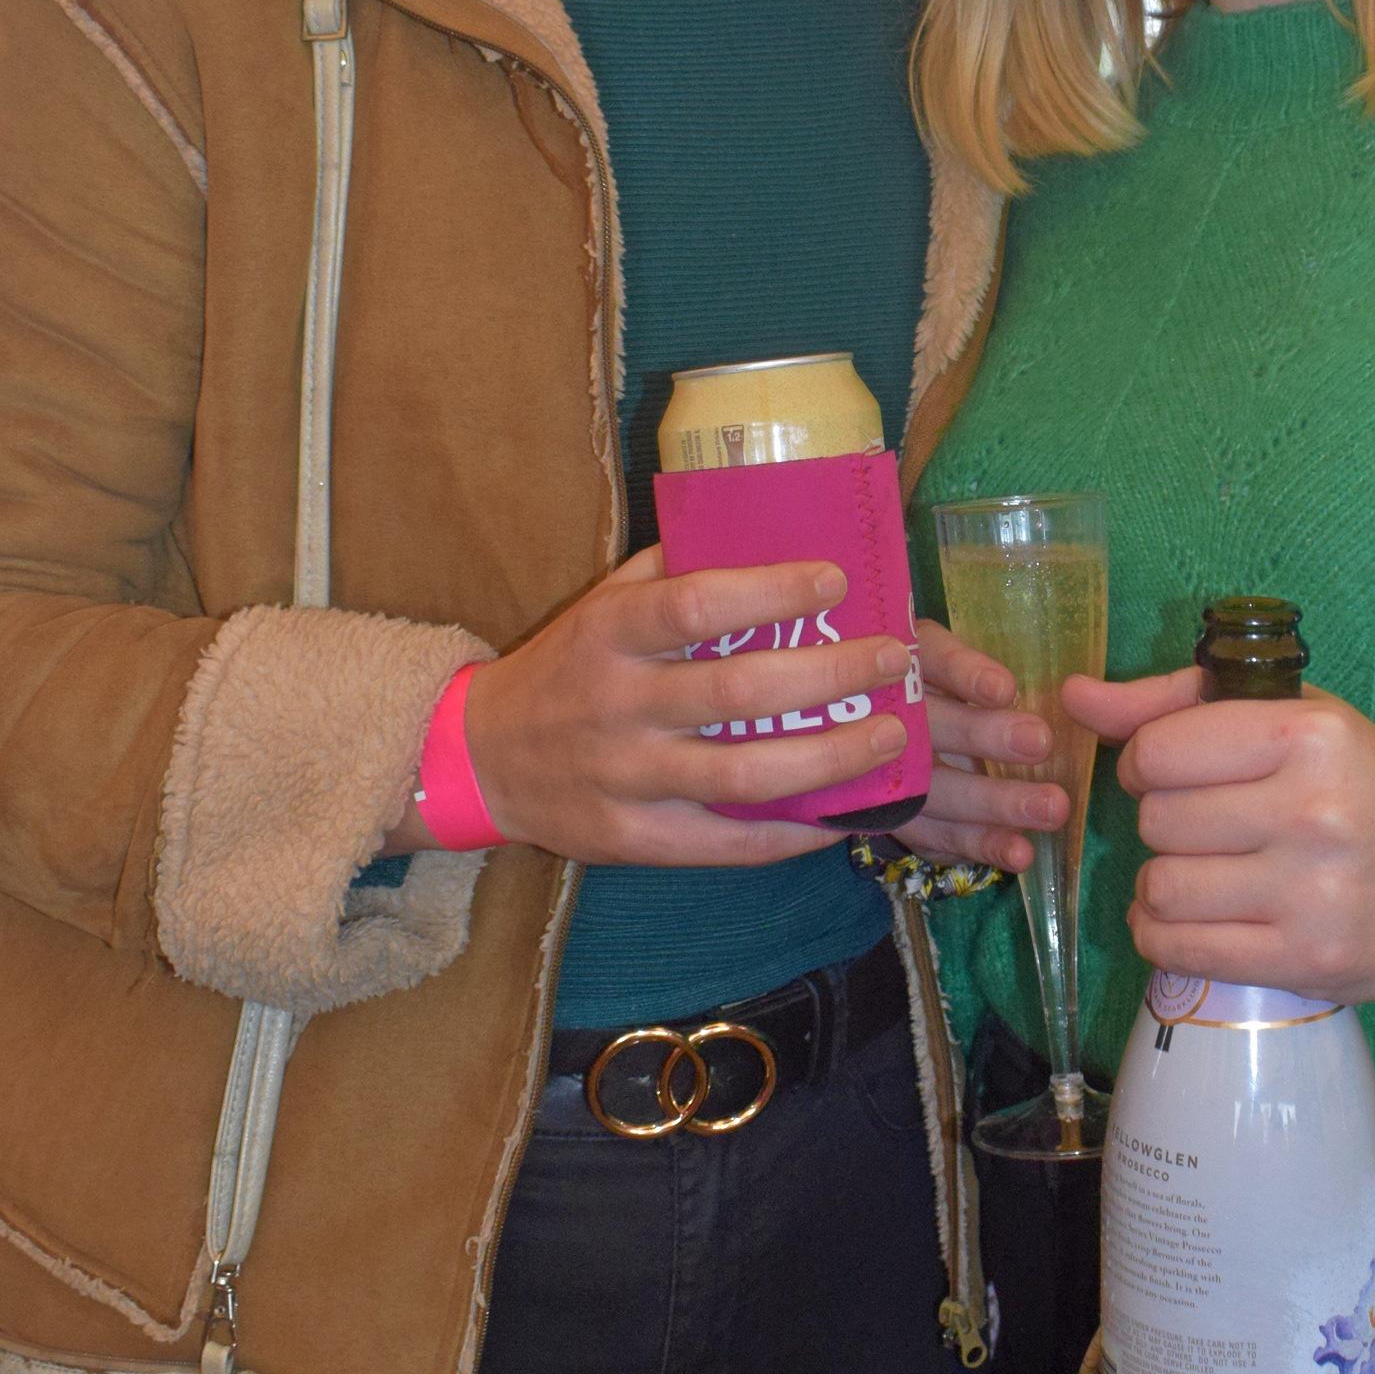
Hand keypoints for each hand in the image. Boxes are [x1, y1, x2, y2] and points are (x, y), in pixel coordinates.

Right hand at [398, 547, 920, 867]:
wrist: (482, 758)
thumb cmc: (569, 666)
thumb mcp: (602, 603)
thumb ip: (673, 571)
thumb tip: (768, 530)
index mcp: (609, 634)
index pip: (697, 605)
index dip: (771, 591)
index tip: (837, 579)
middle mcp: (617, 706)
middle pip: (737, 693)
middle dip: (830, 675)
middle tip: (891, 658)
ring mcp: (625, 779)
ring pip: (743, 776)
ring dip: (830, 758)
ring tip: (891, 736)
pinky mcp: (634, 840)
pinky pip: (727, 843)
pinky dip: (793, 832)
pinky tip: (846, 814)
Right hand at [892, 617, 1069, 874]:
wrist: (868, 739)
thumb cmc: (947, 688)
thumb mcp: (958, 664)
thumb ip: (987, 671)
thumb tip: (1073, 681)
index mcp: (909, 663)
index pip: (931, 660)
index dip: (964, 673)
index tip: (1004, 689)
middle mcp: (890, 718)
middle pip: (932, 726)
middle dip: (983, 736)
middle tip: (1040, 742)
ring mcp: (888, 774)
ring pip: (937, 790)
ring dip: (995, 801)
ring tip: (1052, 808)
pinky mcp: (897, 819)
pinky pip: (937, 836)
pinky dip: (980, 843)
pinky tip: (1021, 852)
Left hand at [1060, 666, 1374, 999]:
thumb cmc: (1358, 787)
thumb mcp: (1288, 718)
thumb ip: (1174, 702)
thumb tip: (1074, 696)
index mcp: (1308, 735)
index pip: (1158, 750)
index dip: (1145, 762)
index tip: (1171, 773)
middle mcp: (1312, 811)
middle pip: (1155, 820)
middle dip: (1161, 824)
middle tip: (1201, 828)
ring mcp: (1310, 891)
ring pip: (1160, 887)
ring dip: (1159, 884)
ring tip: (1197, 875)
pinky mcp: (1303, 958)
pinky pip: (1178, 948)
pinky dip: (1160, 935)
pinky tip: (1186, 920)